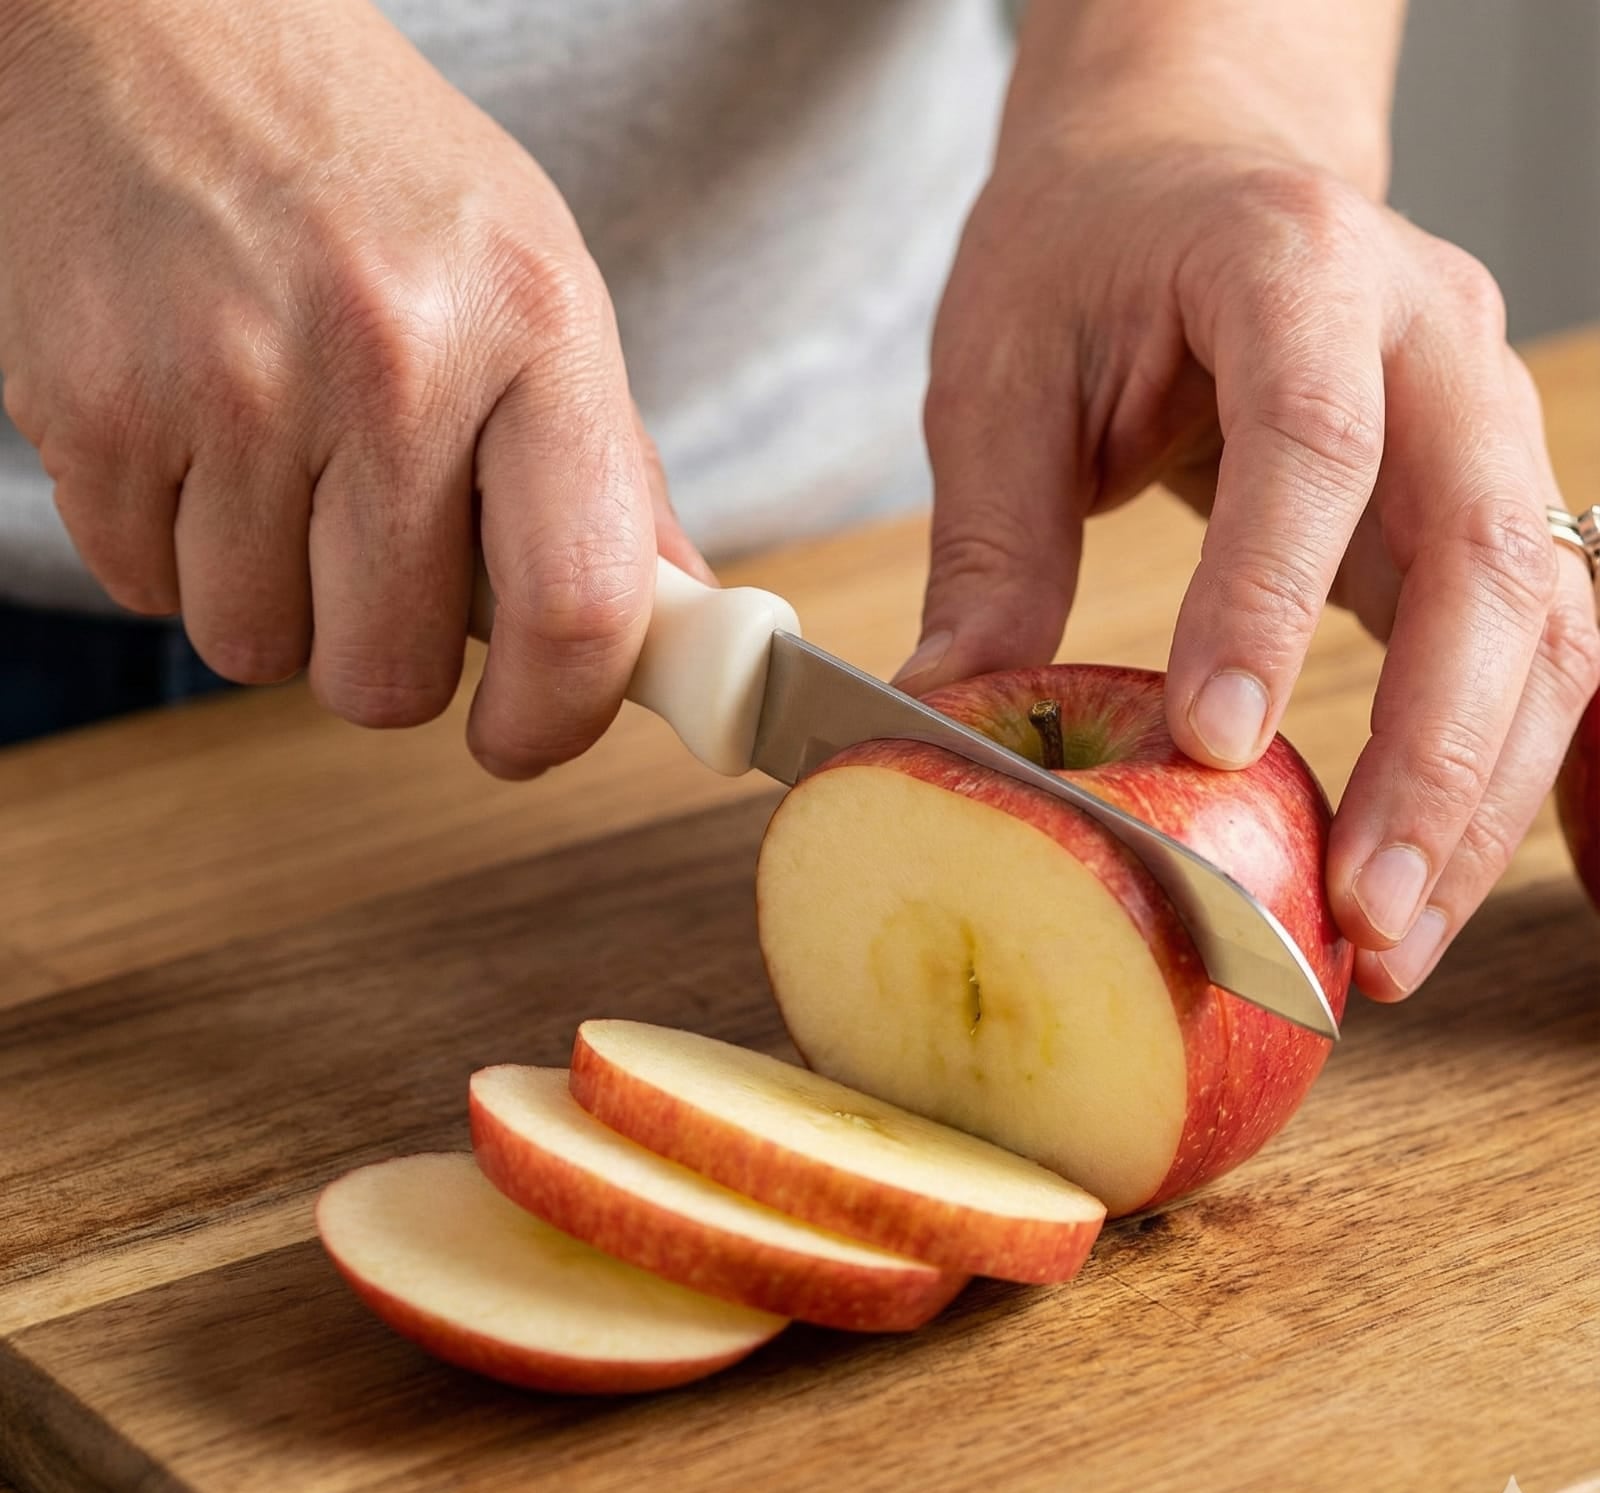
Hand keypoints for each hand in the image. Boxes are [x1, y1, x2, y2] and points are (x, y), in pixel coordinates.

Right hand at [0, 0, 707, 776]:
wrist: (161, 32)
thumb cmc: (379, 180)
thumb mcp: (541, 292)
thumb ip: (615, 477)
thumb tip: (681, 628)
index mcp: (534, 329)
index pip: (577, 605)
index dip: (555, 721)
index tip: (522, 740)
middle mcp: (390, 356)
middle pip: (390, 675)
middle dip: (388, 658)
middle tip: (381, 561)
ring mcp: (230, 383)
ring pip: (258, 651)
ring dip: (278, 602)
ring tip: (286, 472)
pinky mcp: (93, 406)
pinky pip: (146, 593)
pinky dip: (178, 552)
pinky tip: (202, 442)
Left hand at [899, 26, 1599, 999]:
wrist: (1186, 165)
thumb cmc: (1083, 250)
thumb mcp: (1001, 372)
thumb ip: (992, 542)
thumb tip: (941, 718)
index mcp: (1291, 265)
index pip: (1314, 439)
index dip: (1269, 596)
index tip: (1213, 746)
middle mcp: (1427, 335)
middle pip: (1485, 549)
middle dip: (1431, 752)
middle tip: (1358, 913)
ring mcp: (1480, 413)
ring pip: (1544, 616)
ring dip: (1480, 792)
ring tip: (1390, 938)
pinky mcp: (1480, 492)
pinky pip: (1534, 638)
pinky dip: (1495, 764)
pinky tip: (1429, 870)